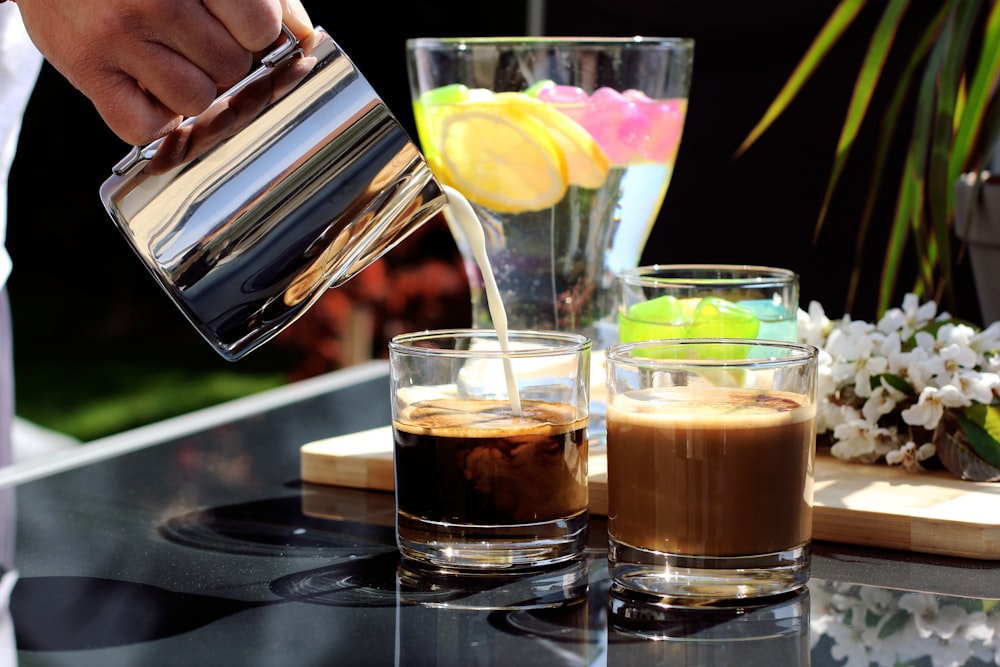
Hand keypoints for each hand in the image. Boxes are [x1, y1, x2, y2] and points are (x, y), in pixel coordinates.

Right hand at [16, 0, 313, 145]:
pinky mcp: (85, 67)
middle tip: (193, 38)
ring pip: (197, 100)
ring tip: (167, 59)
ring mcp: (116, 36)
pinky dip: (154, 119)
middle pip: (232, 68)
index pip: (261, 28)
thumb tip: (305, 35)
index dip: (257, 35)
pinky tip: (146, 87)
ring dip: (192, 90)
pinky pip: (145, 127)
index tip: (240, 29)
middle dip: (224, 60)